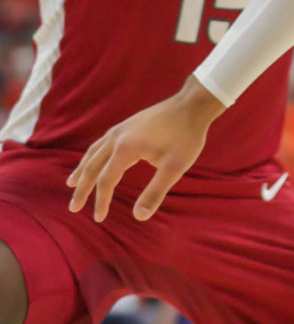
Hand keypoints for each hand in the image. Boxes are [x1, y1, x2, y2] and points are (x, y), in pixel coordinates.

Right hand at [67, 76, 224, 221]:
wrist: (192, 105)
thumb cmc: (186, 136)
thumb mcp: (174, 167)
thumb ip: (155, 192)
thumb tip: (139, 217)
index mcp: (126, 149)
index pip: (106, 180)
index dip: (101, 201)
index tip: (98, 218)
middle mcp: (116, 137)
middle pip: (92, 167)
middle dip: (82, 189)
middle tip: (73, 208)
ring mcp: (119, 129)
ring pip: (93, 153)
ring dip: (82, 170)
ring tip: (72, 183)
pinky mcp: (125, 125)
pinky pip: (100, 143)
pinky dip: (92, 156)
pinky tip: (93, 160)